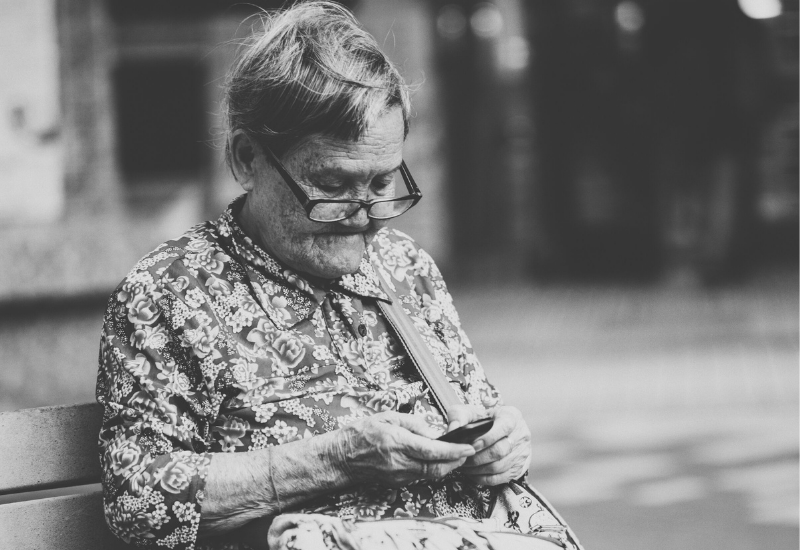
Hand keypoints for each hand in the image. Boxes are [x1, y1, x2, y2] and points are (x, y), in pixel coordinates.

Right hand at [331, 411, 475, 486]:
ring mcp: (399, 475)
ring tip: (456, 454)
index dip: (454, 450)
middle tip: (468, 451)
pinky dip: (433, 469)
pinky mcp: (397, 482)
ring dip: (447, 466)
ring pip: (432, 474)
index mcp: (397, 442)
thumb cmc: (360, 434)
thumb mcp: (386, 416)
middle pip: (437, 467)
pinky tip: (437, 460)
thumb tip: (432, 431)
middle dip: (457, 461)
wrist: (340, 458)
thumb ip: (412, 422)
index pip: (433, 450)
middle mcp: (400, 462)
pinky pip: (421, 476)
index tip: (469, 446)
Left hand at [446, 405, 530, 485]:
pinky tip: (473, 473)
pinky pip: (500, 478)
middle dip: (478, 457)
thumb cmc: (484, 421)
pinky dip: (483, 478)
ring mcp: (521, 453)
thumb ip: (460, 416)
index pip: (504, 426)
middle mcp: (520, 434)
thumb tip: (454, 429)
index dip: (487, 438)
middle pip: (500, 450)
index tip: (472, 444)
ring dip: (478, 469)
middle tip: (463, 458)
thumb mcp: (472, 412)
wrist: (500, 431)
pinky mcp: (518, 468)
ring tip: (464, 466)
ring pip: (499, 466)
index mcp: (511, 416)